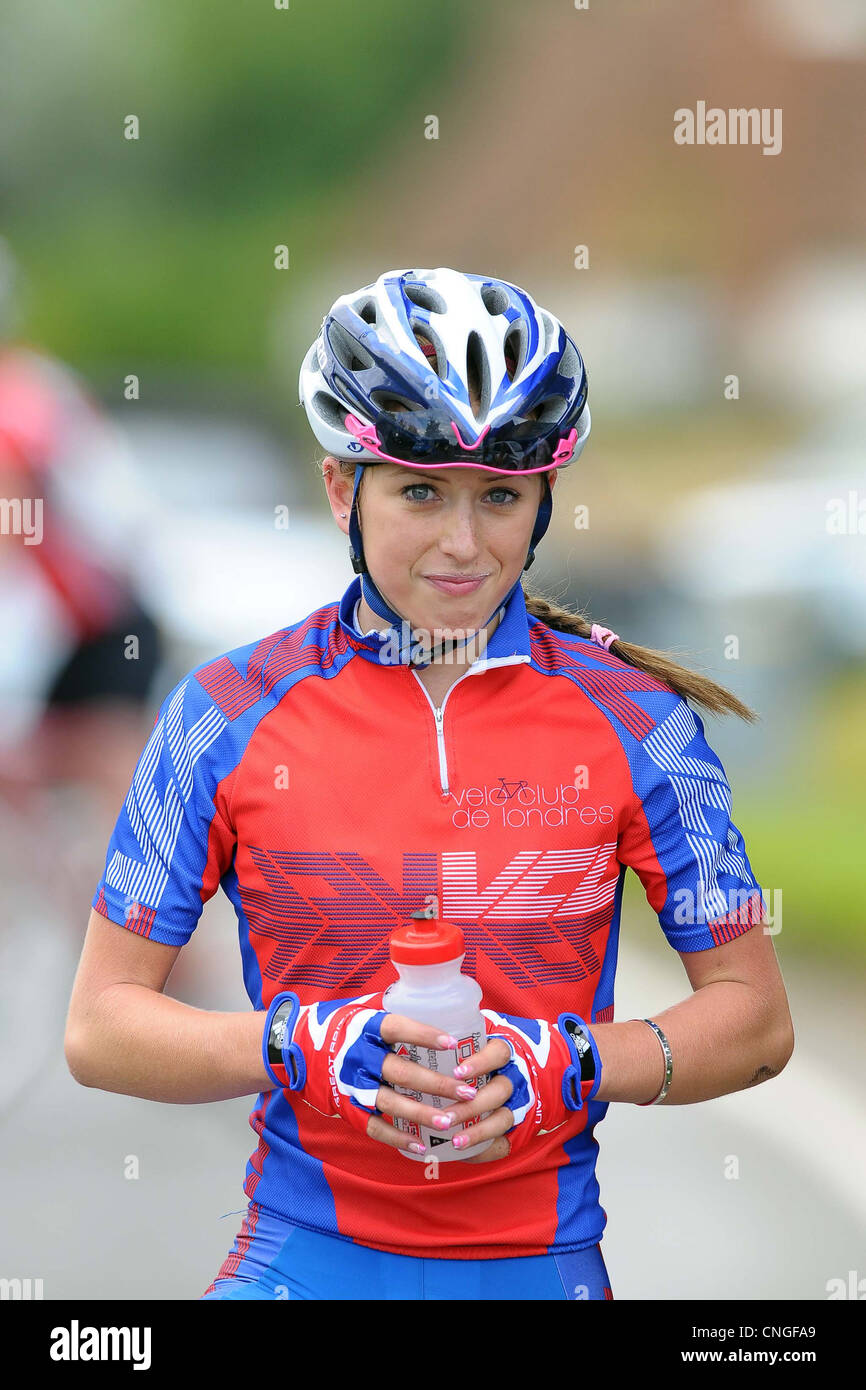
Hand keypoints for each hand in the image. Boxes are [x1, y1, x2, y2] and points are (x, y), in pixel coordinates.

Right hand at [262, 991, 514, 1161]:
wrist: (298, 1048)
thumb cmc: (344, 1027)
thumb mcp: (365, 1011)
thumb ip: (396, 1014)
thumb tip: (443, 1009)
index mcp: (366, 1027)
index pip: (398, 1028)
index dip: (424, 1034)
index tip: (452, 1043)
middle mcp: (359, 1056)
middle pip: (400, 1071)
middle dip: (435, 1084)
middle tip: (466, 1092)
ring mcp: (351, 1084)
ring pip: (389, 1102)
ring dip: (420, 1114)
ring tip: (447, 1122)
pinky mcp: (346, 1107)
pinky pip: (373, 1126)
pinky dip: (396, 1137)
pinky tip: (419, 1145)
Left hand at [419, 1008, 603, 1157]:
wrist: (559, 1064)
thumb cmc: (512, 1045)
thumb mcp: (499, 1029)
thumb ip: (474, 1027)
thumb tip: (433, 1018)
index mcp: (510, 1050)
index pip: (497, 1053)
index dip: (479, 1063)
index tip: (458, 1072)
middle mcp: (518, 1076)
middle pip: (498, 1092)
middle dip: (471, 1106)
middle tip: (445, 1115)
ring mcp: (523, 1101)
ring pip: (503, 1119)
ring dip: (479, 1132)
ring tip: (455, 1141)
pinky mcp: (525, 1123)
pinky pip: (508, 1140)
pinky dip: (487, 1149)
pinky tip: (465, 1154)